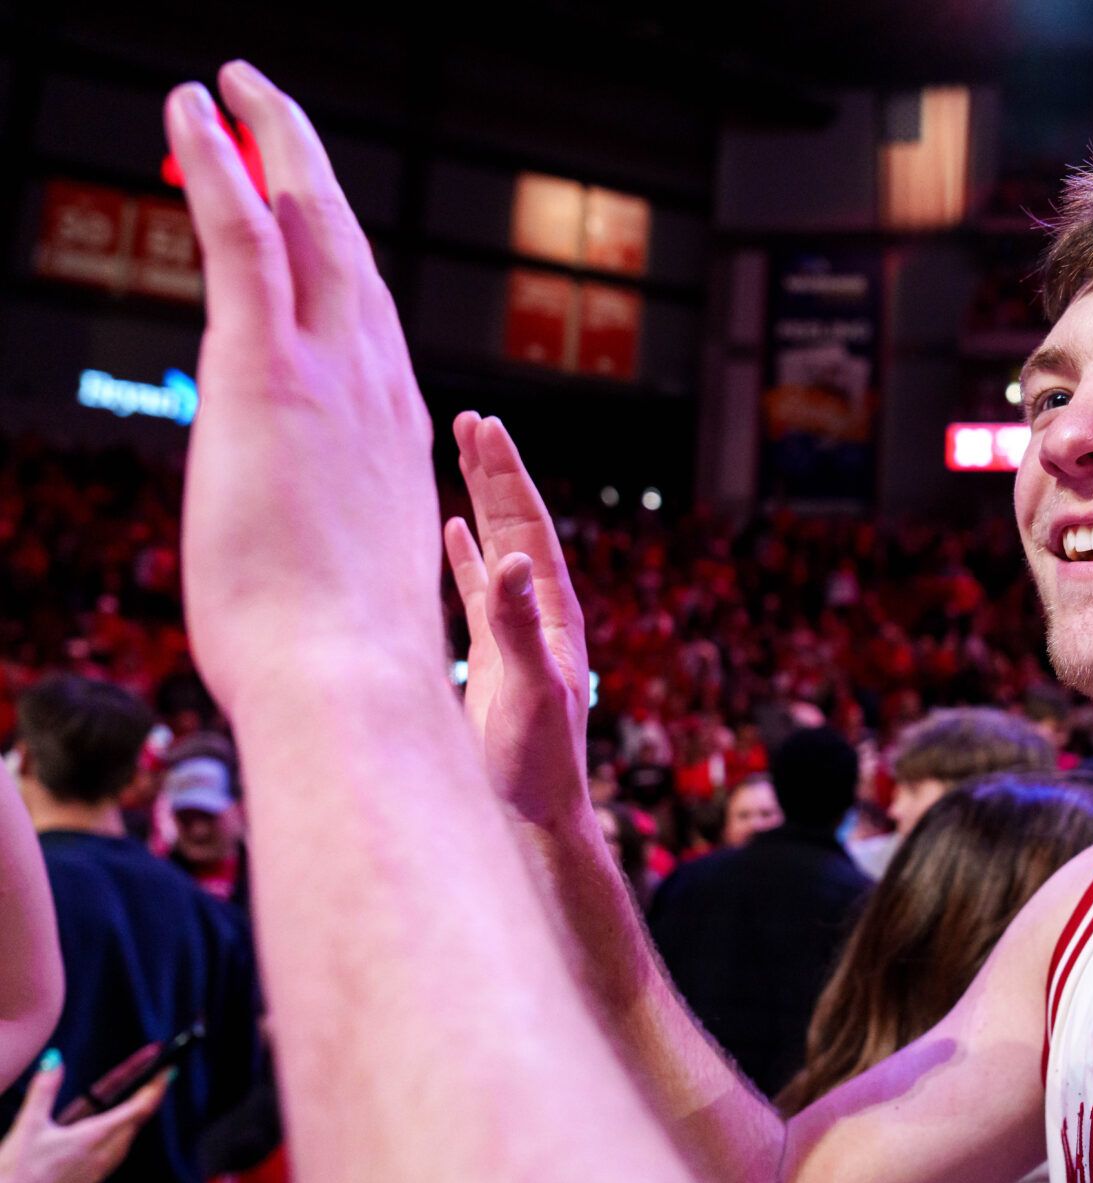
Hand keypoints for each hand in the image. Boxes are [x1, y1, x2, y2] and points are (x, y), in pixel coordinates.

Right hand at [0, 1052, 170, 1182]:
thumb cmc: (16, 1172)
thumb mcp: (29, 1125)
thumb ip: (45, 1089)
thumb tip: (55, 1060)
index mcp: (94, 1137)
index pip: (138, 1108)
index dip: (156, 1088)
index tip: (168, 1071)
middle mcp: (104, 1155)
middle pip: (137, 1122)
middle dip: (148, 1098)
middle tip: (154, 1079)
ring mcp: (99, 1172)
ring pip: (128, 1139)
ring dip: (135, 1118)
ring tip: (138, 1101)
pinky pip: (116, 1153)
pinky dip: (121, 1135)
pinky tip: (111, 1132)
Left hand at [166, 62, 444, 709]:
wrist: (347, 682)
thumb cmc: (337, 661)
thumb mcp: (339, 576)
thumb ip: (325, 534)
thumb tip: (306, 556)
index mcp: (394, 434)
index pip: (360, 322)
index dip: (332, 259)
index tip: (305, 219)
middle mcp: (379, 385)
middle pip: (349, 250)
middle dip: (312, 173)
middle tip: (273, 114)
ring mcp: (333, 372)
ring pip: (309, 223)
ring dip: (273, 145)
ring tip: (236, 88)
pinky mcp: (268, 370)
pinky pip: (246, 239)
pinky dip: (220, 166)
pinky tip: (195, 109)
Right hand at [444, 414, 591, 829]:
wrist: (532, 814)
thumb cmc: (536, 763)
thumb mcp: (530, 691)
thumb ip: (518, 629)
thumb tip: (515, 561)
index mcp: (552, 613)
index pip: (530, 528)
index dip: (507, 478)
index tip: (486, 428)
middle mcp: (537, 614)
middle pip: (515, 526)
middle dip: (494, 473)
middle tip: (472, 419)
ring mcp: (514, 633)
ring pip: (495, 549)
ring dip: (479, 501)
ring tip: (461, 451)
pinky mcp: (490, 656)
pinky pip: (476, 589)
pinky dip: (461, 553)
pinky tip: (447, 526)